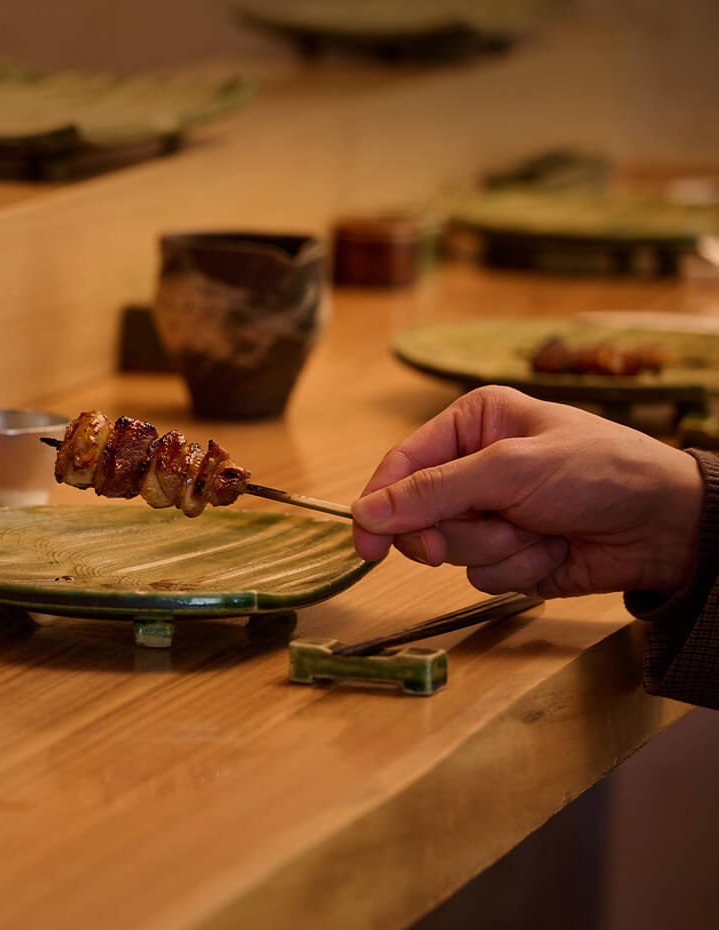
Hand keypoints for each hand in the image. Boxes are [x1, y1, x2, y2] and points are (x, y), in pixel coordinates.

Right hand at [351, 385, 703, 597]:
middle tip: (454, 544)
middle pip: (419, 515)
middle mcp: (476, 467)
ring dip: (497, 549)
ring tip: (540, 531)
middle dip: (448, 533)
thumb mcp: (511, 470)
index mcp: (473, 424)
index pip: (403, 465)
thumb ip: (434, 491)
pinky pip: (483, 575)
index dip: (380, 505)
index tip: (366, 543)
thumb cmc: (601, 472)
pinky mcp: (510, 554)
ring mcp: (493, 513)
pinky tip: (554, 550)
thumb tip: (366, 511)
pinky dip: (518, 569)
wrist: (667, 526)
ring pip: (451, 550)